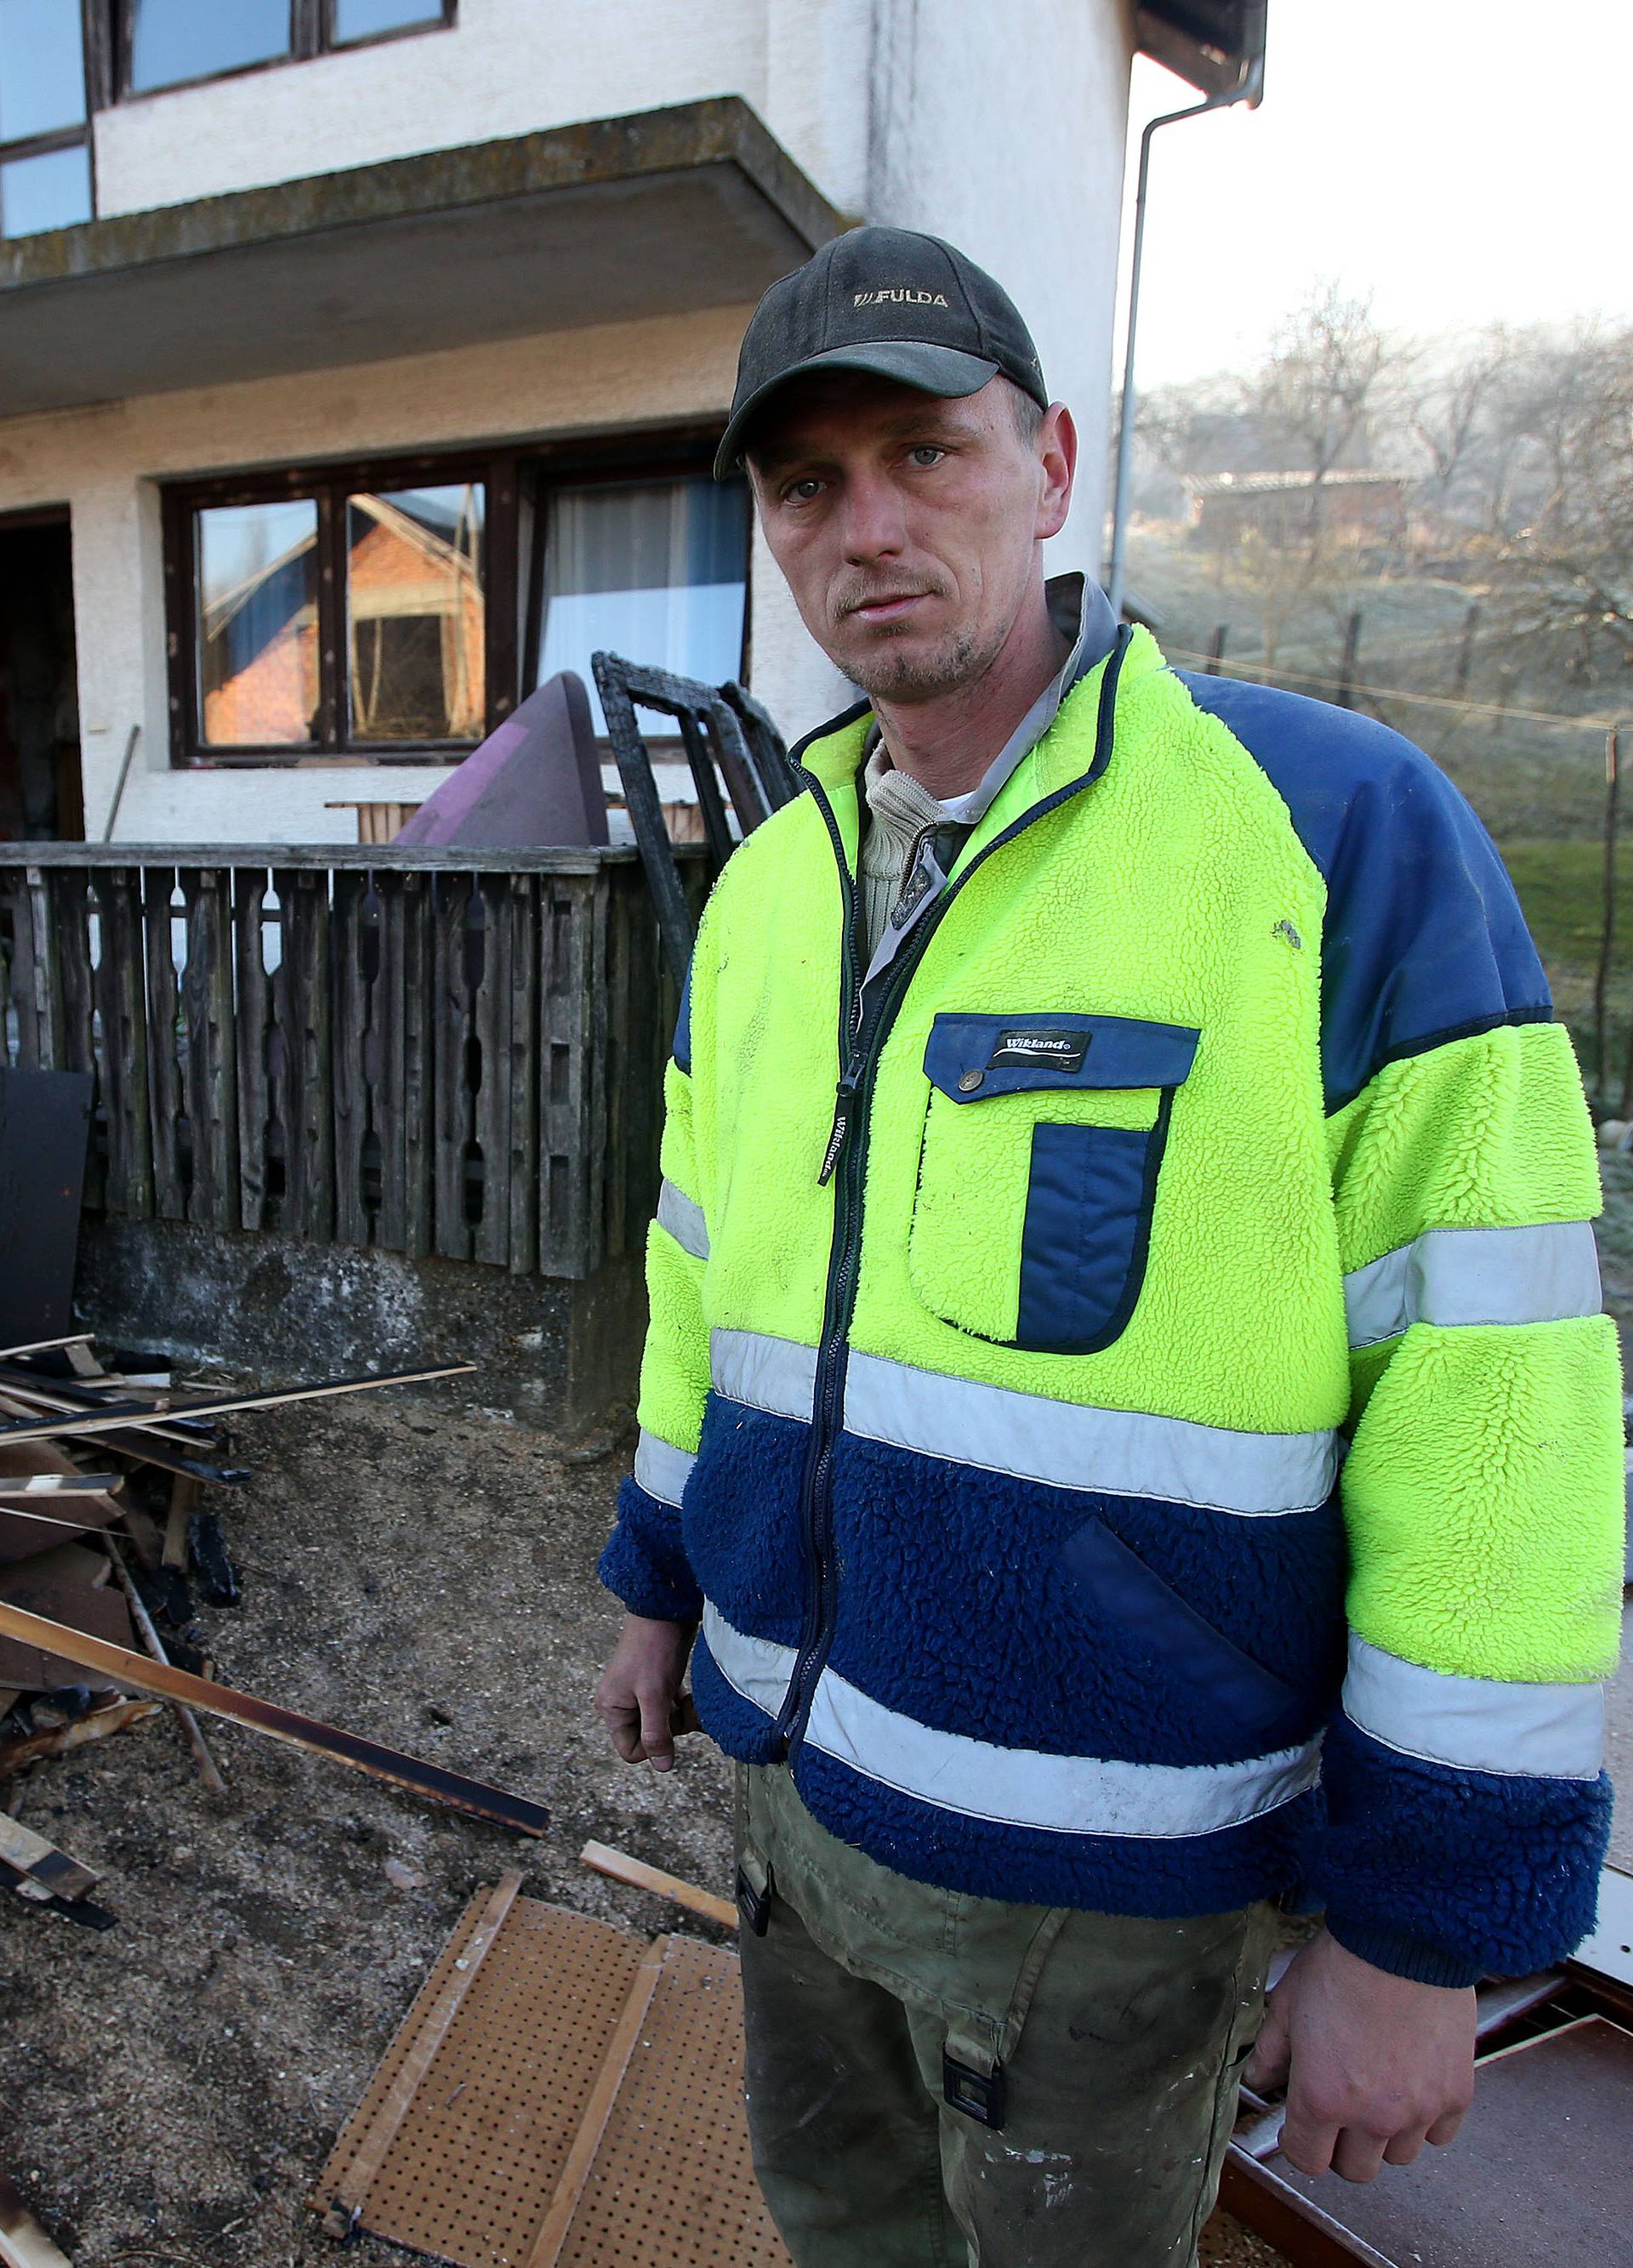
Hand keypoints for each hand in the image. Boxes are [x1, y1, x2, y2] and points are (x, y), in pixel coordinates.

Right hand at [594, 1613, 700, 1770]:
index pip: (632, 1750)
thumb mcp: (654, 1695)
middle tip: (689, 1709)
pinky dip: (687, 1705)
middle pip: (651, 1737)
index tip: (670, 1729)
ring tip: (696, 1702)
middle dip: (675, 1728)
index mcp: (612, 1708)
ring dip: (684, 1716)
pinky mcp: (659, 1682)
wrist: (666, 1606)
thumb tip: (662, 1767)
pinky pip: (673, 1707)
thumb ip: (656, 1733)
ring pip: (666, 1722)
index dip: (654, 1747)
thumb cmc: (654, 1648)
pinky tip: (697, 1698)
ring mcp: (641, 1692)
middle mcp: (624, 1702)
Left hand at [1243, 1928, 1475, 2182]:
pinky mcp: (1456, 2095)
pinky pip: (1439, 2134)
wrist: (1403, 1937)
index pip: (1307, 2159)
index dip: (1299, 2142)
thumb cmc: (1343, 1963)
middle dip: (1341, 2145)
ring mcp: (1418, 2109)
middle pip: (1355, 2169)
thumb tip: (1259, 2079)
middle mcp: (1372, 2116)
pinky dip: (1425, 2119)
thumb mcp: (1289, 2002)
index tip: (1301, 2125)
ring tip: (1378, 2090)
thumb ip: (1272, 2052)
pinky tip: (1412, 2084)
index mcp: (1322, 2098)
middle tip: (1340, 2110)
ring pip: (1398, 2156)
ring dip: (1385, 2134)